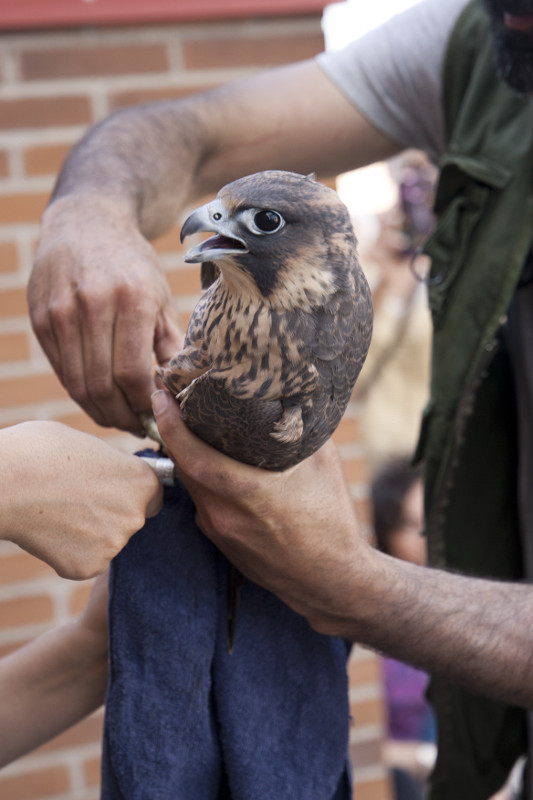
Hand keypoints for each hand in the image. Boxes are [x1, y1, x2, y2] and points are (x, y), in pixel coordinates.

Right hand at [1, 421, 162, 578]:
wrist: (5, 483)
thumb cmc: (40, 452)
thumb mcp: (89, 446)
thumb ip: (112, 465)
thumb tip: (114, 472)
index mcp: (141, 481)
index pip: (153, 495)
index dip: (132, 493)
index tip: (113, 491)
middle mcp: (135, 515)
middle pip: (130, 520)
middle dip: (110, 514)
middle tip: (76, 499)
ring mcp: (113, 545)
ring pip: (107, 542)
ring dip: (89, 534)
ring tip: (58, 512)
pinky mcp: (88, 567)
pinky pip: (85, 561)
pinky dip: (69, 552)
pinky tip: (49, 532)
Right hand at [28, 195, 182, 433]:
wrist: (86, 224)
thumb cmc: (132, 265)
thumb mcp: (161, 298)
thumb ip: (170, 346)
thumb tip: (179, 394)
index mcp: (131, 298)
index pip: (133, 373)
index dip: (144, 405)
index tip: (156, 415)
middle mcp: (92, 304)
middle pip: (102, 385)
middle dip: (123, 417)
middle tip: (138, 427)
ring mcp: (61, 312)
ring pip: (78, 384)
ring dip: (101, 411)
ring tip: (120, 418)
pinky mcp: (41, 319)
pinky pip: (62, 371)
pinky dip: (81, 392)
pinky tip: (100, 397)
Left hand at [151, 390, 369, 630]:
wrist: (330, 579)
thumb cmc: (331, 521)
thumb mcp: (324, 464)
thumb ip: (301, 429)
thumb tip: (289, 395)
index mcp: (247, 492)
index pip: (191, 454)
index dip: (171, 423)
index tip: (160, 395)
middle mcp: (223, 514)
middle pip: (183, 465)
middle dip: (173, 431)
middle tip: (171, 399)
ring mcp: (219, 531)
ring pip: (191, 484)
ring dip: (186, 456)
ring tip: (190, 426)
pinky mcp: (221, 542)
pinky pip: (202, 502)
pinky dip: (200, 479)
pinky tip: (213, 465)